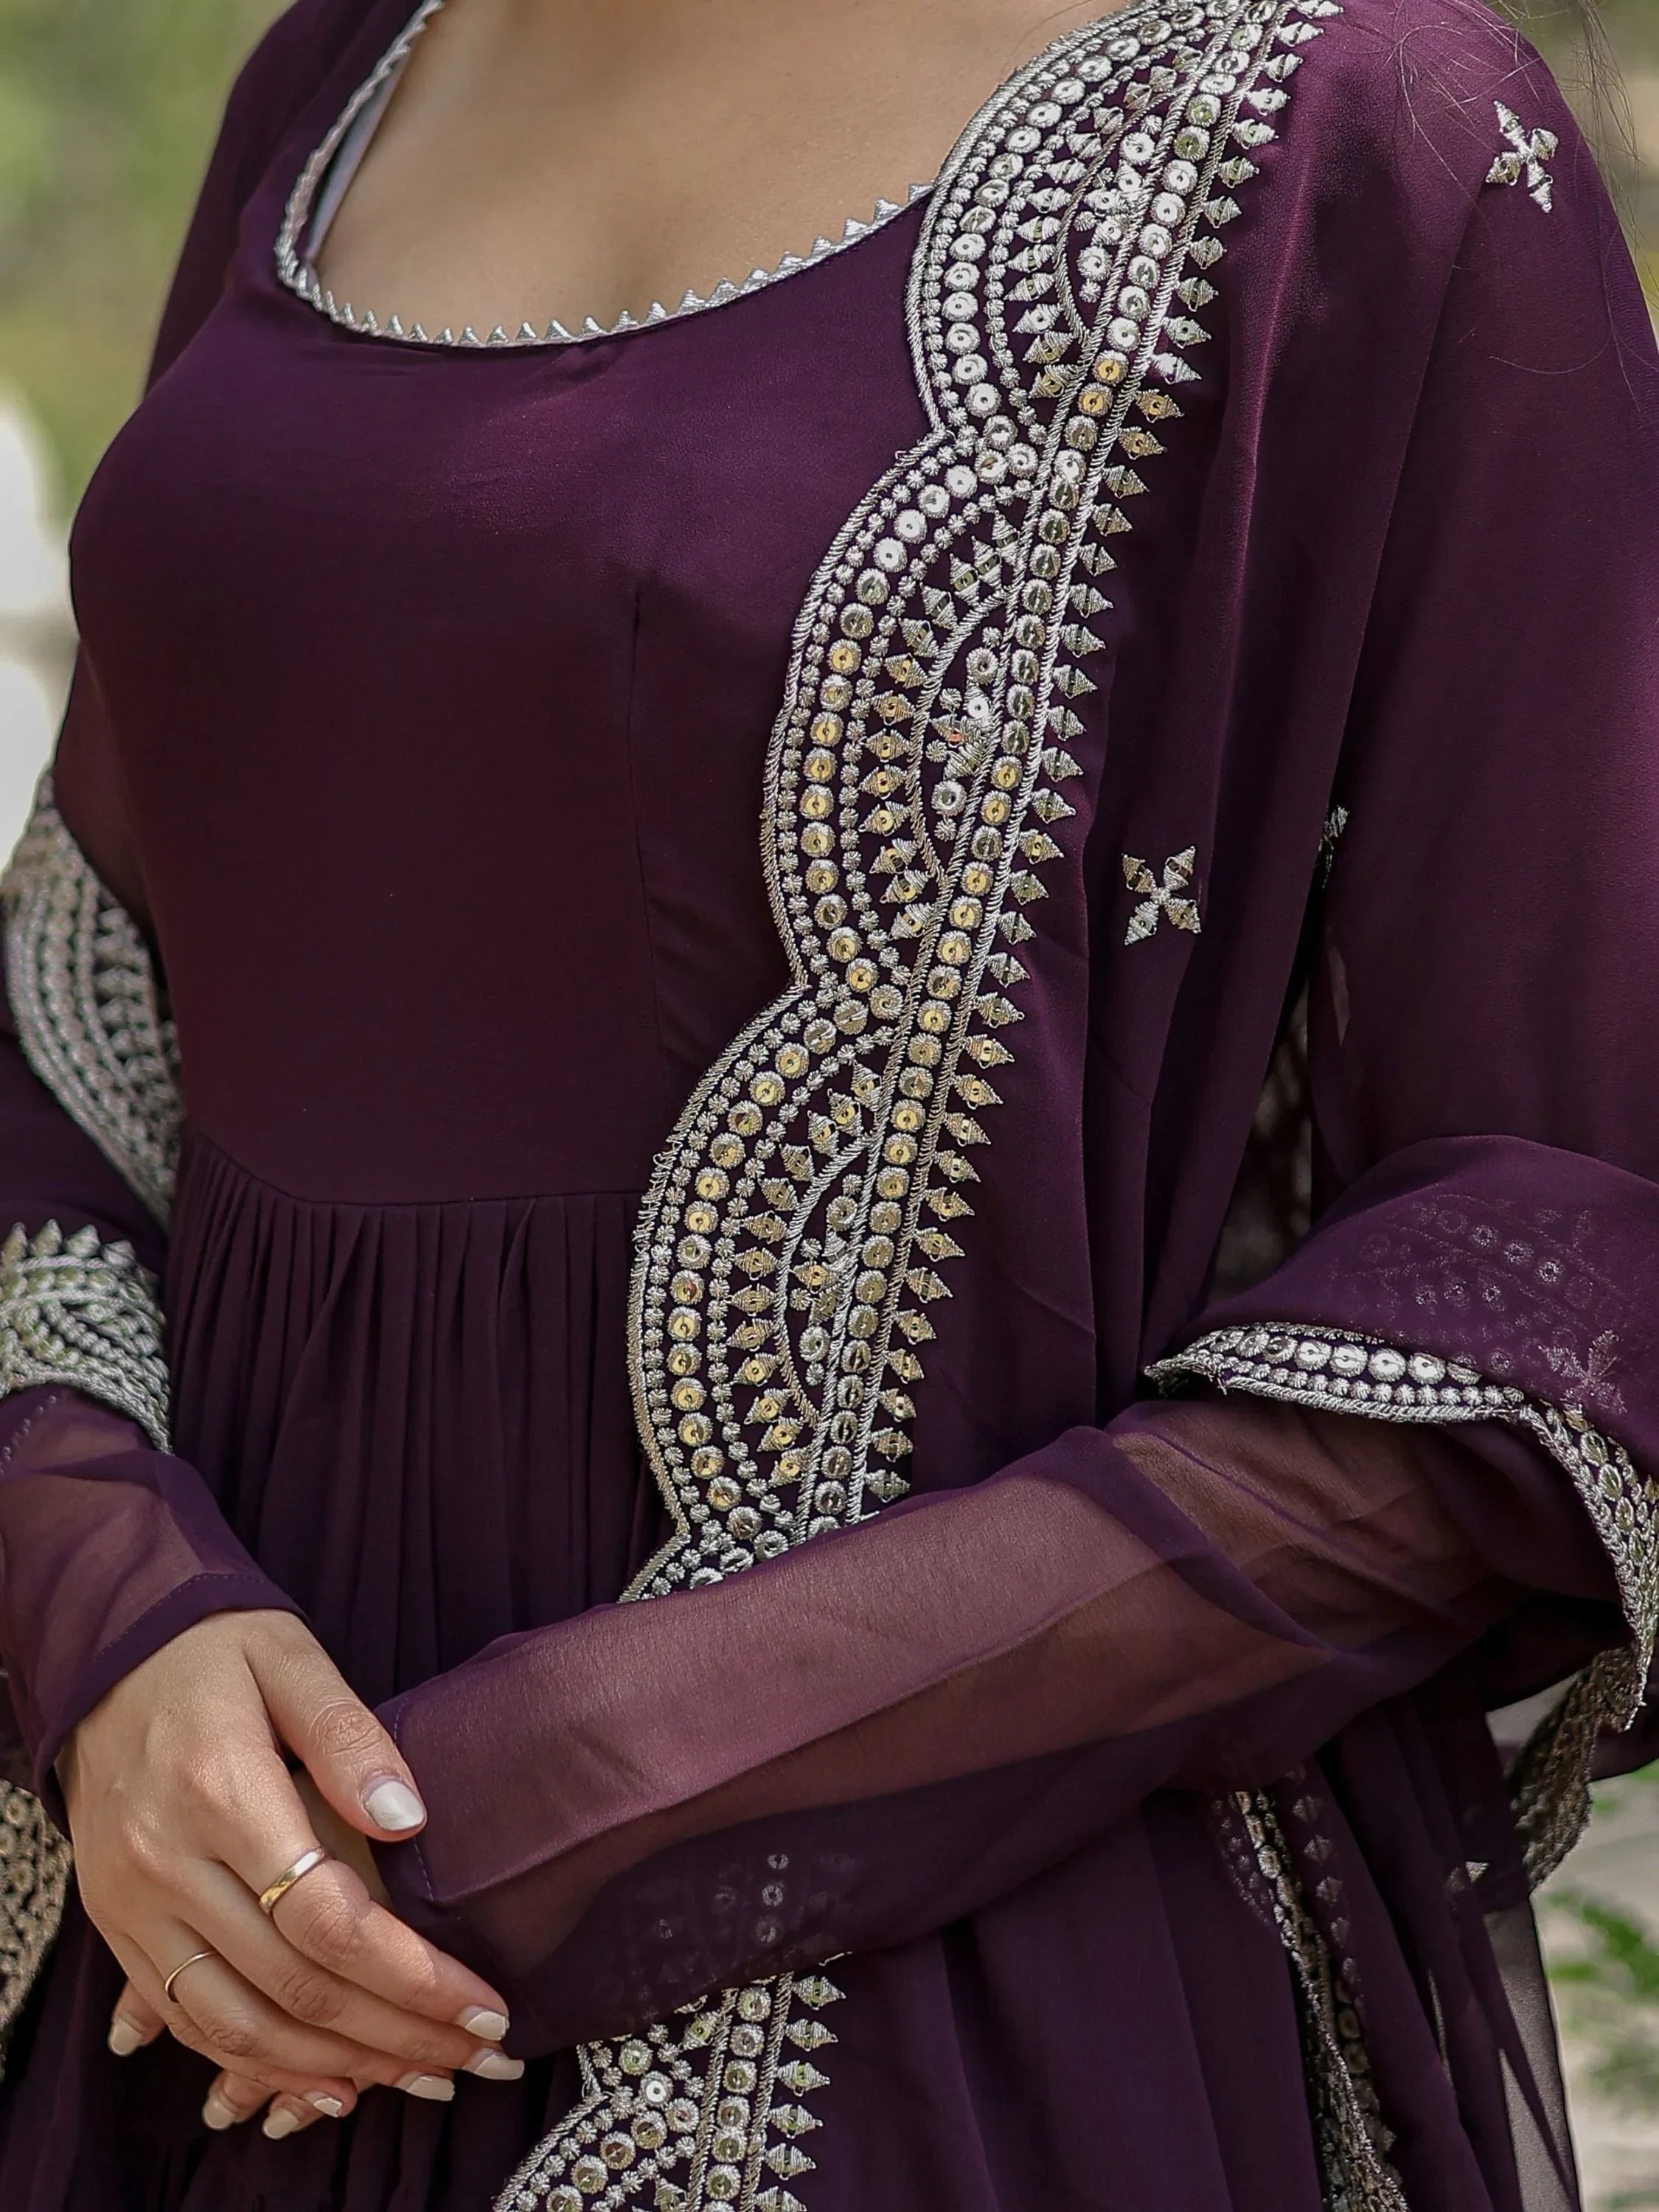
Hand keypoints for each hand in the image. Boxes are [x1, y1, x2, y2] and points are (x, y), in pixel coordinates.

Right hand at [64, 1609, 521, 2127]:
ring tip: (417, 2074)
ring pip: (238, 2024)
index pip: (328, 1919)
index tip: (483, 2005)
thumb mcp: (291, 1657)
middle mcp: (166, 1864)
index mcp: (220, 1792)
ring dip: (334, 2067)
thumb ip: (349, 1736)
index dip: (413, 1976)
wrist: (103, 1654)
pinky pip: (188, 2020)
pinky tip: (326, 2079)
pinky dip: (257, 2063)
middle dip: (396, 2034)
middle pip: (293, 1986)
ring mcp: (132, 1905)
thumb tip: (409, 1817)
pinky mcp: (116, 1926)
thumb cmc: (214, 1649)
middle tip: (478, 2053)